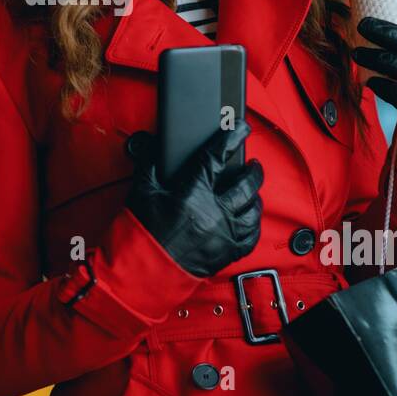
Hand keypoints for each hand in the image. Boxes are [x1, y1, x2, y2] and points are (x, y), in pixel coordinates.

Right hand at [124, 122, 263, 277]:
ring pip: (253, 210)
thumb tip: (152, 145)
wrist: (144, 268)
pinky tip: (251, 218)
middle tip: (251, 164)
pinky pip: (251, 236)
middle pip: (245, 183)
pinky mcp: (227, 252)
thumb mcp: (142, 191)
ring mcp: (223, 233)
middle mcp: (213, 212)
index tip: (241, 127)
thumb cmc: (142, 231)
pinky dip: (253, 225)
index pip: (218, 156)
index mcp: (192, 192)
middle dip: (252, 170)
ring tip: (252, 190)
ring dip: (255, 196)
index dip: (232, 137)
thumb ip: (149, 164)